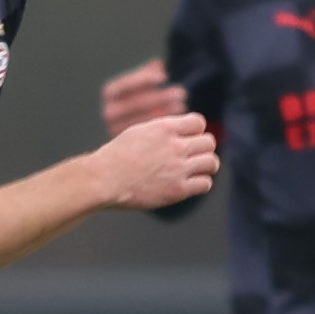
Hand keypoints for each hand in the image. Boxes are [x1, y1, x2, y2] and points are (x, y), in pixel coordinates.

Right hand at [93, 112, 216, 210]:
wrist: (103, 180)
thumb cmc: (115, 157)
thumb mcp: (138, 131)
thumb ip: (163, 130)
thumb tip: (181, 131)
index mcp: (164, 128)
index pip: (199, 123)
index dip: (195, 131)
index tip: (187, 140)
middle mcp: (174, 146)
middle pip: (209, 142)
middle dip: (202, 148)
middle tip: (191, 157)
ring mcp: (177, 168)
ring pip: (211, 162)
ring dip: (205, 165)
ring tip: (195, 170)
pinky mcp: (177, 190)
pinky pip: (205, 183)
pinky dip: (201, 183)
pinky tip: (188, 184)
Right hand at [100, 59, 189, 139]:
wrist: (120, 149)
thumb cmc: (135, 107)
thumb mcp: (137, 88)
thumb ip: (146, 76)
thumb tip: (158, 64)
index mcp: (110, 94)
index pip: (125, 84)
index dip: (144, 79)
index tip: (164, 77)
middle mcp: (109, 112)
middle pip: (135, 104)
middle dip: (160, 97)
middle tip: (181, 93)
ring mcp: (115, 130)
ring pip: (142, 122)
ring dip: (166, 112)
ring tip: (181, 106)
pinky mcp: (126, 146)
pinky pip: (146, 140)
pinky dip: (164, 132)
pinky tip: (178, 125)